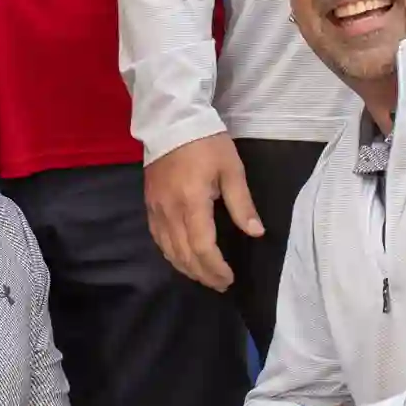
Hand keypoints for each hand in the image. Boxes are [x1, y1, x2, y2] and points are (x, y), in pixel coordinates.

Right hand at [143, 132, 260, 290]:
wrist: (171, 121)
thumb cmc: (206, 142)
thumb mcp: (231, 169)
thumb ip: (242, 204)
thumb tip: (256, 232)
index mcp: (192, 202)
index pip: (202, 247)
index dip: (215, 268)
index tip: (229, 277)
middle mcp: (170, 211)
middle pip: (184, 255)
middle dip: (203, 274)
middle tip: (220, 284)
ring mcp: (156, 209)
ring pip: (168, 250)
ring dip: (186, 268)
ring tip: (204, 276)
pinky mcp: (149, 205)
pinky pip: (158, 239)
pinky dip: (171, 254)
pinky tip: (182, 258)